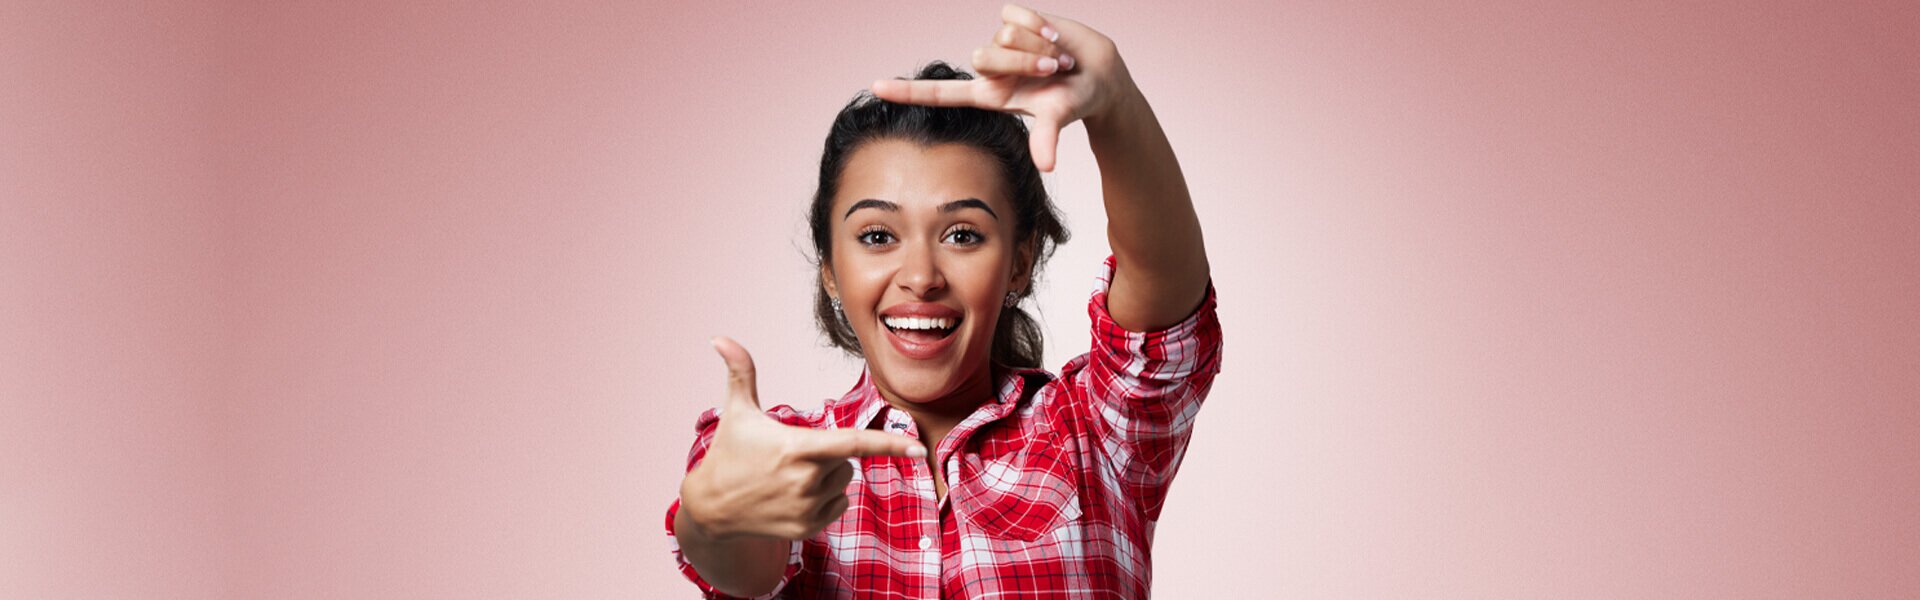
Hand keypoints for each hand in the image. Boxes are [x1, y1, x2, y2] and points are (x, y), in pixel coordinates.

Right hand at [679, 337, 925, 540]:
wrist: (711, 508)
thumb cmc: (729, 454)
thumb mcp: (737, 412)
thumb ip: (740, 372)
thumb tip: (720, 338)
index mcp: (797, 448)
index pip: (853, 444)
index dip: (889, 444)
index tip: (919, 448)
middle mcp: (806, 480)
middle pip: (846, 462)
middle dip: (829, 456)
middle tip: (791, 458)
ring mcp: (808, 507)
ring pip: (843, 484)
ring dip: (826, 479)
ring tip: (789, 479)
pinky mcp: (808, 528)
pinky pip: (838, 505)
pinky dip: (824, 500)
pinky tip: (793, 498)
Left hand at [869, 3, 1138, 172]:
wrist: (1097, 72)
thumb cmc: (1073, 100)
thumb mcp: (1059, 117)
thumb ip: (1048, 137)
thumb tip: (1047, 165)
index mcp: (988, 94)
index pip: (939, 93)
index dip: (907, 91)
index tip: (874, 87)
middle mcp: (989, 67)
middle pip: (982, 55)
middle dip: (1022, 62)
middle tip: (1050, 70)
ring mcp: (999, 42)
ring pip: (1004, 35)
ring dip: (1037, 46)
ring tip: (1056, 57)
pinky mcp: (1014, 18)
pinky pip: (1018, 15)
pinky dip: (1042, 26)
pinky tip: (1054, 36)